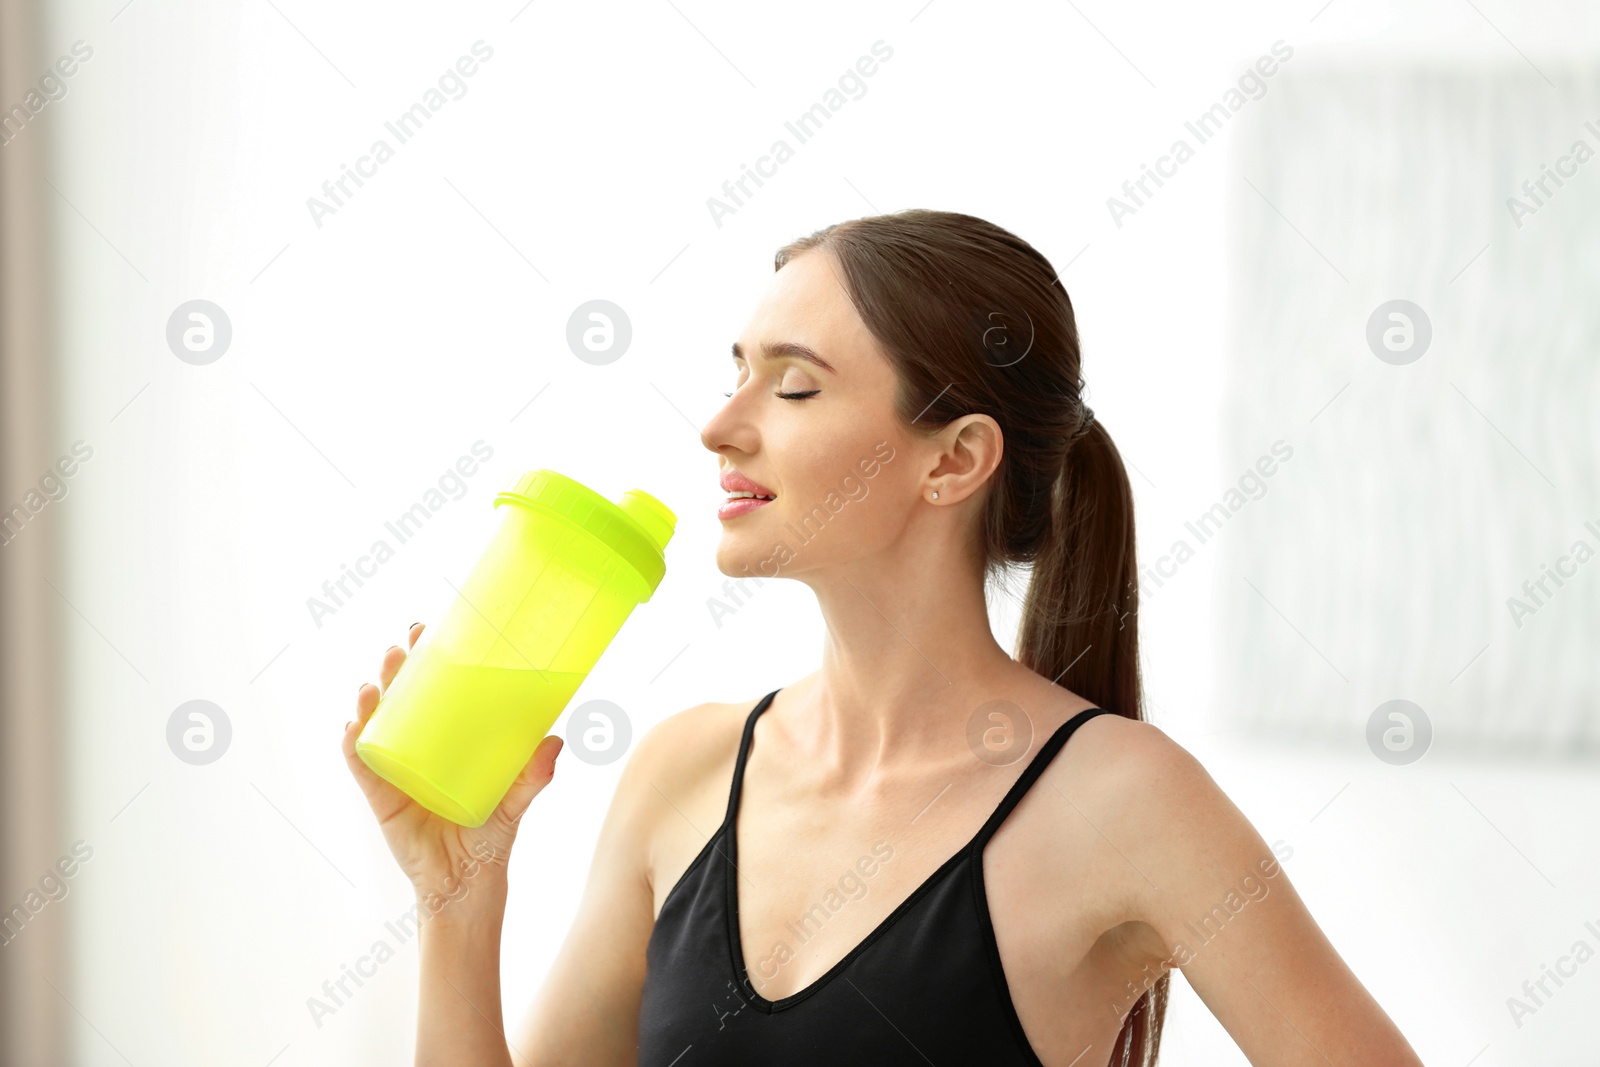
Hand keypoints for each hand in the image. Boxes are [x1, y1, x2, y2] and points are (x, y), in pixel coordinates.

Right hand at [342, 622, 563, 896]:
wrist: (465, 885)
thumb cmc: (489, 838)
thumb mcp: (515, 803)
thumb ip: (534, 776)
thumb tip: (556, 741)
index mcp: (450, 739)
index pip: (437, 689)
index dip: (430, 659)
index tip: (433, 630)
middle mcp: (420, 747)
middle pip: (403, 698)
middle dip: (398, 669)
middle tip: (403, 647)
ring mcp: (396, 770)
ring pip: (377, 725)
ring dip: (371, 701)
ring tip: (374, 685)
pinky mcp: (381, 798)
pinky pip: (362, 766)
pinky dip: (354, 745)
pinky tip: (353, 726)